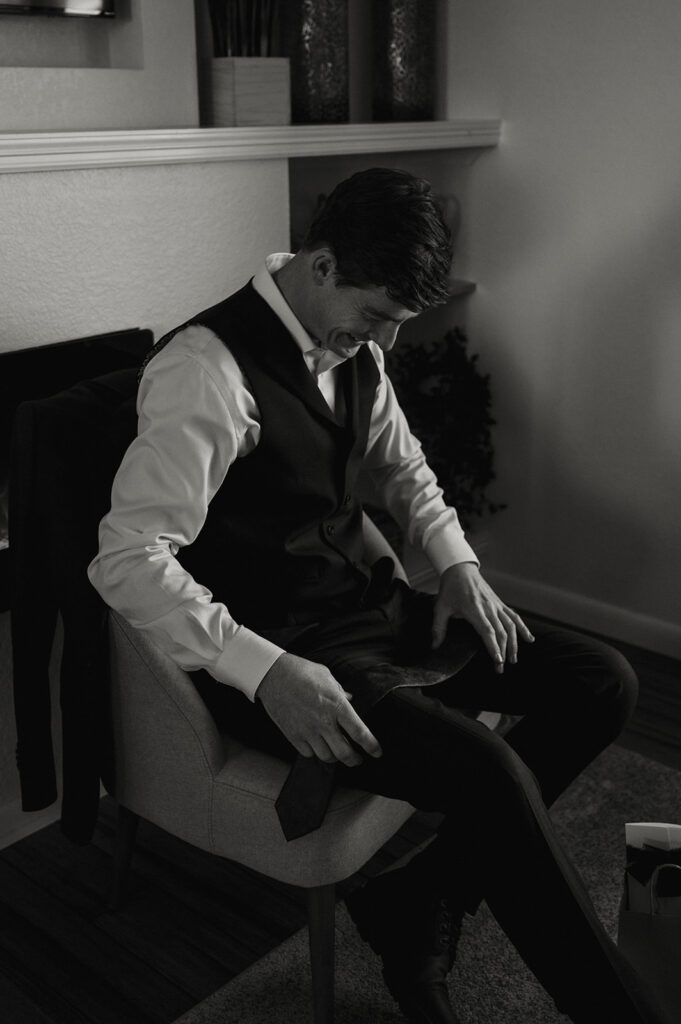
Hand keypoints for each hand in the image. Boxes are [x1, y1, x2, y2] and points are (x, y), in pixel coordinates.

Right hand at [255, 652, 382, 765]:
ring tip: (337, 751)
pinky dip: (315, 752)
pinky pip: (308, 753)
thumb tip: (349, 699)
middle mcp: (324, 722)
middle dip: (354, 760)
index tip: (377, 752)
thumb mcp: (327, 676)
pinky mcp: (293, 735)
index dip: (371, 746)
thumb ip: (340, 691)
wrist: (273, 675)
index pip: (360, 732)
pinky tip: (317, 745)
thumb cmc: (301, 671)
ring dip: (334, 757)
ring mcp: (307, 730)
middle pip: (344, 753)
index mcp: (336, 706)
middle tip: (358, 759)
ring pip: (326, 757)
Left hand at [432, 562, 534, 672]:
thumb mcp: (440, 607)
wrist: (460, 569)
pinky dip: (523, 628)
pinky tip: (529, 639)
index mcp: (473, 609)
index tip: (498, 660)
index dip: (493, 645)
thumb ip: (438, 628)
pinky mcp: (500, 603)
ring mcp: (496, 605)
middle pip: (501, 631)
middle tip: (500, 668)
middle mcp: (488, 607)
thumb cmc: (450, 588)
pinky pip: (514, 616)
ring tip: (513, 660)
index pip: (487, 630)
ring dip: (514, 644)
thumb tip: (434, 646)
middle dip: (503, 651)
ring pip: (510, 625)